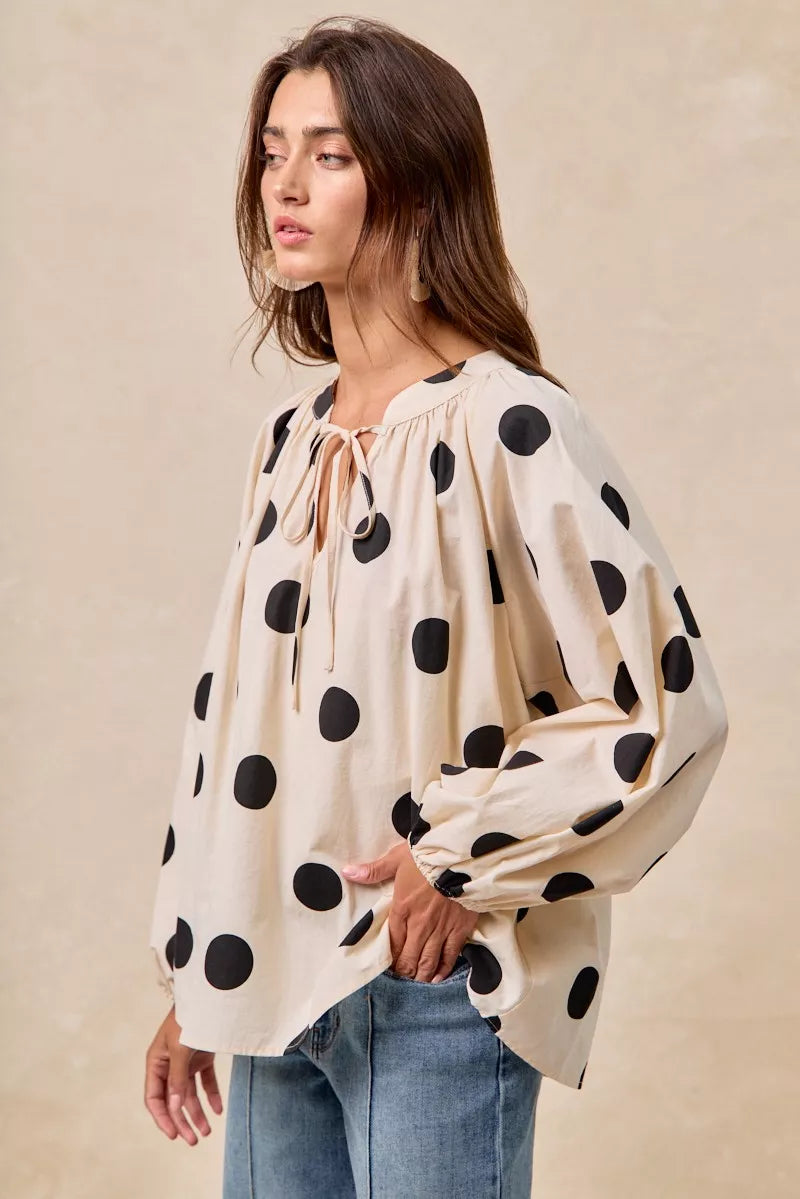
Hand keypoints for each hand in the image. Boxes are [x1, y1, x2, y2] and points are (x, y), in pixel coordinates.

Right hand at [144, 1006, 222, 1144]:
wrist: (210, 996)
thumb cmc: (189, 1018)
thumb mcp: (180, 1048)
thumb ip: (178, 1078)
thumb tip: (175, 1107)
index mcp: (156, 1062)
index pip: (154, 1098)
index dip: (162, 1118)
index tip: (174, 1134)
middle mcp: (169, 1064)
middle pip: (173, 1100)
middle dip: (182, 1120)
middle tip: (194, 1140)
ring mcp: (186, 1061)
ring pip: (189, 1094)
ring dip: (197, 1113)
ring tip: (207, 1132)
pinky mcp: (202, 1057)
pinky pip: (205, 1082)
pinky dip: (211, 1095)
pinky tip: (219, 1110)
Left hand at [342, 841, 478, 981]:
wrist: (462, 857)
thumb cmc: (429, 855)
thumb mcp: (398, 857)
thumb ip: (374, 870)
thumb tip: (347, 872)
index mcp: (402, 908)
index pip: (392, 940)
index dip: (390, 957)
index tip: (387, 966)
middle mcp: (419, 925)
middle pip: (409, 957)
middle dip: (404, 971)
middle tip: (401, 979)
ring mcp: (440, 930)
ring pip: (428, 961)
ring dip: (420, 975)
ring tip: (416, 984)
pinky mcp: (460, 930)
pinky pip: (449, 956)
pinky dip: (442, 969)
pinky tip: (437, 978)